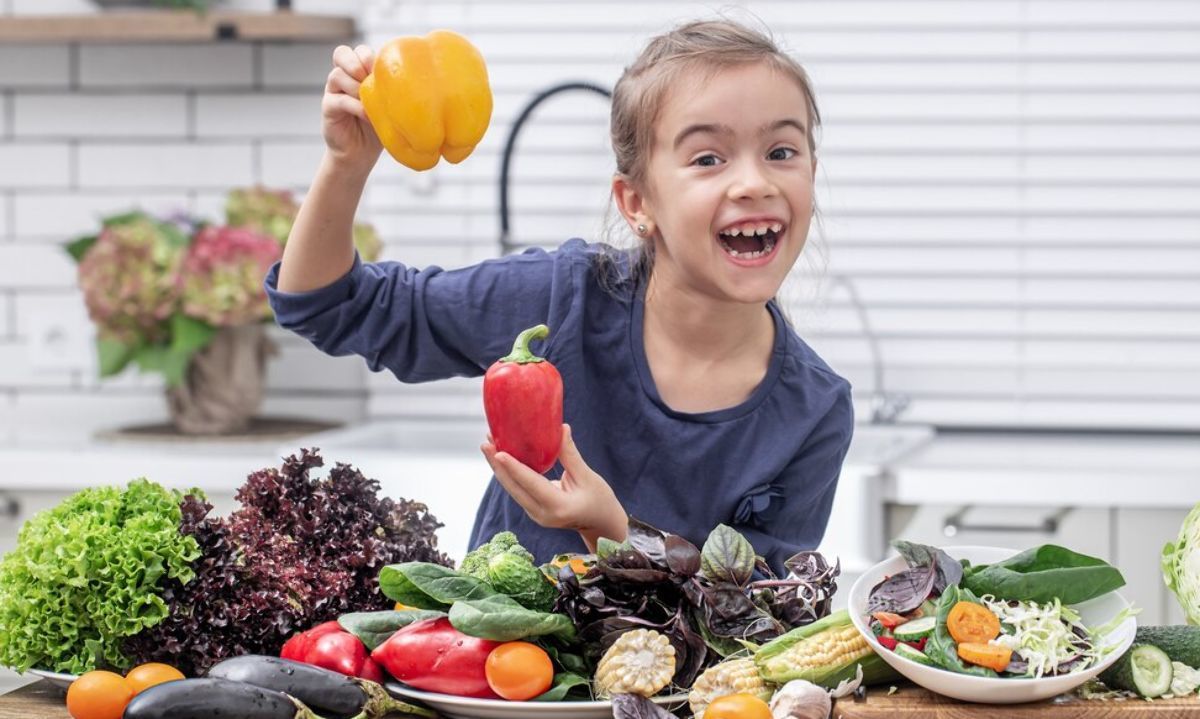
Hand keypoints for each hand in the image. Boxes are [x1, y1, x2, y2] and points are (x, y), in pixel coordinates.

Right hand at [322, 44, 382, 169]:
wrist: (361, 153)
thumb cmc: (378, 126)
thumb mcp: (389, 105)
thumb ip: (392, 89)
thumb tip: (417, 79)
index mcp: (358, 72)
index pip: (359, 51)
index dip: (369, 57)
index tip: (383, 73)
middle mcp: (343, 78)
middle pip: (341, 53)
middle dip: (357, 63)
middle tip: (369, 79)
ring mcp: (333, 91)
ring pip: (337, 75)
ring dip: (356, 86)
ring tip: (370, 103)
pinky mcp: (328, 108)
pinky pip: (339, 100)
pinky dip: (355, 106)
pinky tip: (368, 115)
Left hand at [482, 425, 627, 550]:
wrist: (601, 525)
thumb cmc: (599, 500)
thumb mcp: (588, 477)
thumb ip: (570, 454)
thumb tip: (561, 427)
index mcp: (558, 507)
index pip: (531, 483)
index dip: (514, 467)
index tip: (498, 452)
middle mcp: (542, 514)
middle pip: (513, 488)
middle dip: (497, 465)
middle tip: (486, 442)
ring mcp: (536, 515)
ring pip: (512, 489)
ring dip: (500, 468)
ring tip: (488, 445)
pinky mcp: (533, 510)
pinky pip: (517, 490)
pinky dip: (509, 474)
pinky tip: (501, 457)